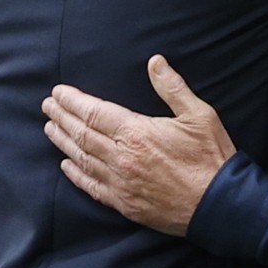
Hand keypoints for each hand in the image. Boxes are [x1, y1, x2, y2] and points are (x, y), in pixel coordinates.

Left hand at [42, 55, 236, 236]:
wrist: (220, 205)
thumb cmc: (211, 158)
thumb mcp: (199, 115)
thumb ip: (173, 87)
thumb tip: (155, 61)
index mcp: (137, 133)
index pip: (94, 112)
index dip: (73, 101)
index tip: (58, 92)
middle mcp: (122, 158)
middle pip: (82, 134)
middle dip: (62, 118)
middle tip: (47, 106)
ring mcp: (121, 183)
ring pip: (82, 159)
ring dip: (63, 142)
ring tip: (50, 129)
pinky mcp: (125, 204)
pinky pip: (92, 187)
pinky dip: (76, 175)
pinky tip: (65, 166)